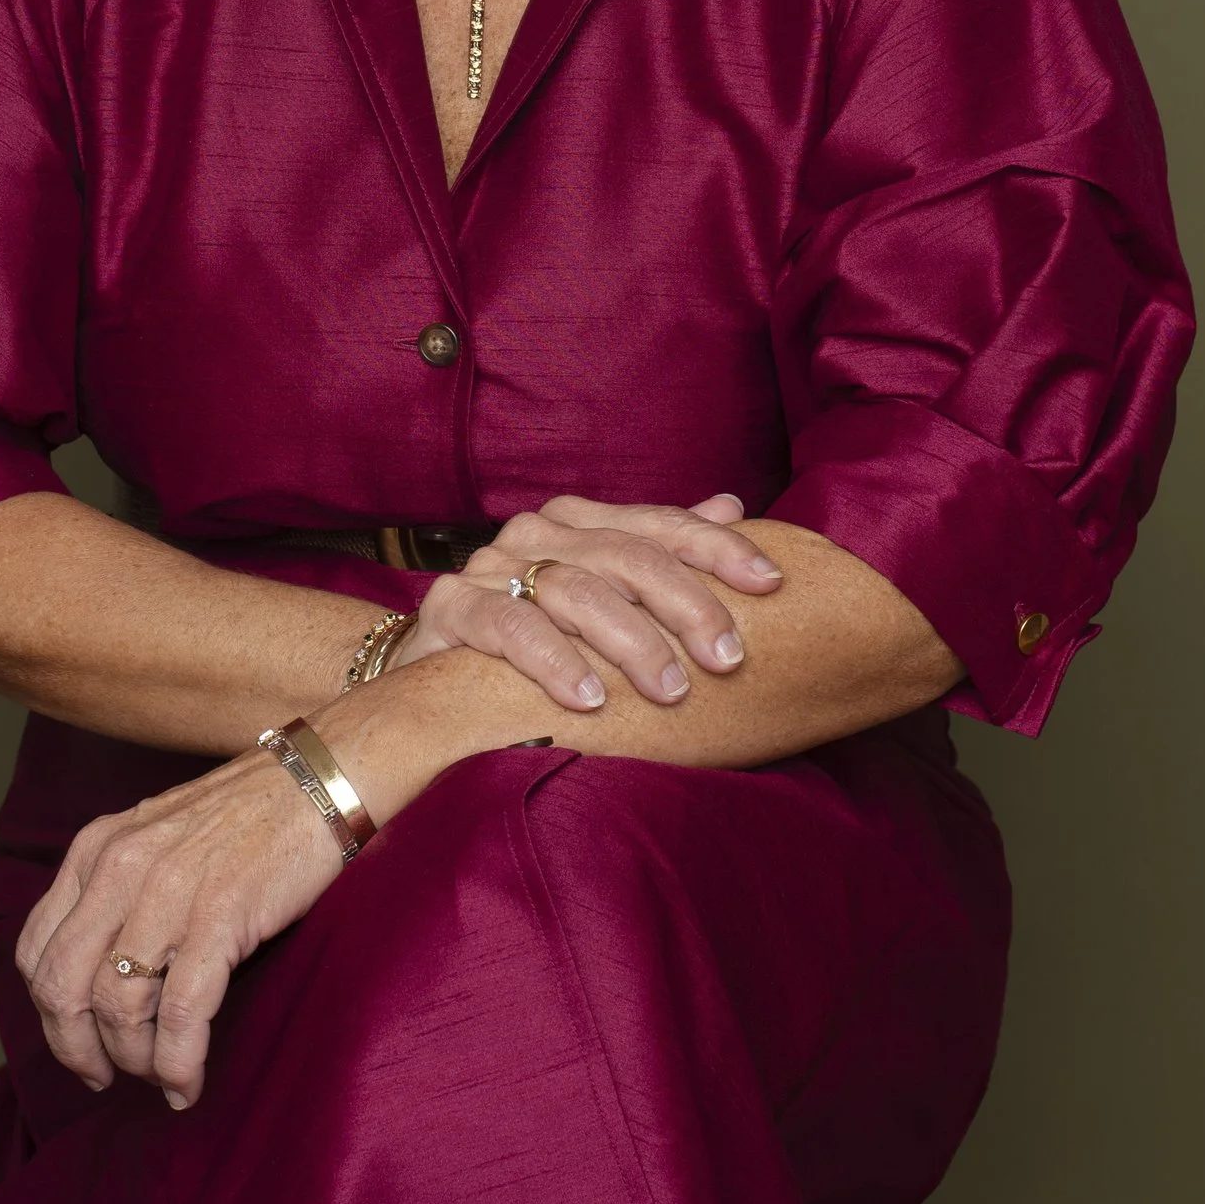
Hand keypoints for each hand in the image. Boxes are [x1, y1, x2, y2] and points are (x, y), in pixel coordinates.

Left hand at [14, 740, 345, 1107]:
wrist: (318, 780)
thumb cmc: (245, 815)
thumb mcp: (156, 836)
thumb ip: (117, 889)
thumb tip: (101, 974)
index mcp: (95, 849)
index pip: (36, 950)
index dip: (49, 1013)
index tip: (77, 1041)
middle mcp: (119, 868)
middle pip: (61, 986)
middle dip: (76, 1049)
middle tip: (103, 1078)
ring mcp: (168, 892)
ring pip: (117, 1007)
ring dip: (134, 1061)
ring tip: (160, 1078)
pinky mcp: (221, 916)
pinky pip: (179, 1013)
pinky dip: (177, 1063)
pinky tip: (186, 1083)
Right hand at [392, 492, 782, 713]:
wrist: (433, 668)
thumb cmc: (538, 632)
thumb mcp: (606, 593)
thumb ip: (662, 550)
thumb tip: (733, 504)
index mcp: (582, 522)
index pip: (660, 524)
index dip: (718, 549)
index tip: (771, 583)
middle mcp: (539, 533)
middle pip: (625, 555)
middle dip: (685, 604)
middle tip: (728, 657)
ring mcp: (493, 566)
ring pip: (574, 589)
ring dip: (629, 641)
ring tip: (671, 690)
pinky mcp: (452, 607)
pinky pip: (509, 626)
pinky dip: (554, 661)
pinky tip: (590, 698)